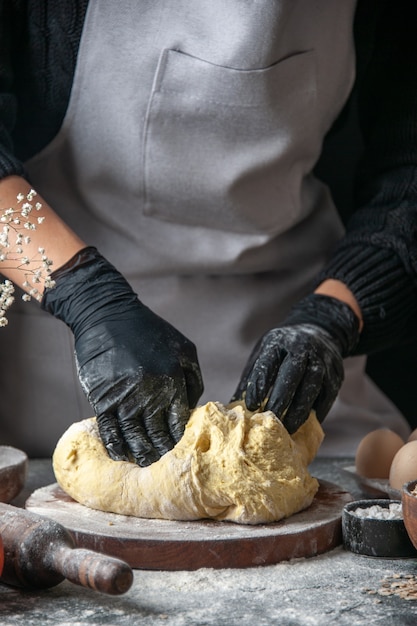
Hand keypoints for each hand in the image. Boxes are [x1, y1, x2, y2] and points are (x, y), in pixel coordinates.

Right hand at [42, 247, 202, 465]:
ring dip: (140, 454)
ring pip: (135, 437)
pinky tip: (120, 455)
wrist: (107, 315)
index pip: (180, 424)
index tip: (179, 451)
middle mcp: (150, 395)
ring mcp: (125, 398)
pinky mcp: (103, 398)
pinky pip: (110, 430)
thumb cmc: (149, 331)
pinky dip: (115, 445)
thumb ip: (193, 379)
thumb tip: (192, 409)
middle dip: (161, 453)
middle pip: (158, 435)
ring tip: (144, 465)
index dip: (179, 441)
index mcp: (174, 383)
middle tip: (162, 466)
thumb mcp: (184, 348)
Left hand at [232, 294, 359, 433]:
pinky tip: (306, 425)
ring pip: (312, 387)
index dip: (260, 384)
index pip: (268, 362)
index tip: (251, 405)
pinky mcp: (336, 375)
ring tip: (288, 428)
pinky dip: (316, 412)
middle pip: (293, 374)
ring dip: (300, 410)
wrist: (319, 330)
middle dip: (281, 399)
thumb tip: (234, 407)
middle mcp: (303, 348)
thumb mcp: (265, 352)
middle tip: (271, 421)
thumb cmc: (283, 348)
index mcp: (279, 341)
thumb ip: (252, 377)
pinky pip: (327, 396)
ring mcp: (322, 361)